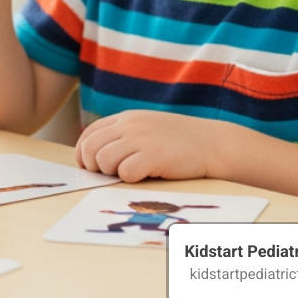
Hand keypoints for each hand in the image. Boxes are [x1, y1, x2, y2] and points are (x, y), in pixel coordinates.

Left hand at [74, 110, 229, 182]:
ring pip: (104, 160)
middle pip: (91, 148)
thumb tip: (95, 156)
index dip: (84, 153)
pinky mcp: (154, 156)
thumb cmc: (179, 141)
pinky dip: (131, 179)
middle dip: (93, 166)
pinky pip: (125, 173)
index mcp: (126, 118)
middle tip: (108, 174)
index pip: (89, 134)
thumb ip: (123, 135)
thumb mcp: (147, 128)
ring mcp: (141, 139)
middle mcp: (129, 125)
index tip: (89, 166)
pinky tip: (146, 175)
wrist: (213, 143)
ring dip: (112, 173)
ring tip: (131, 172)